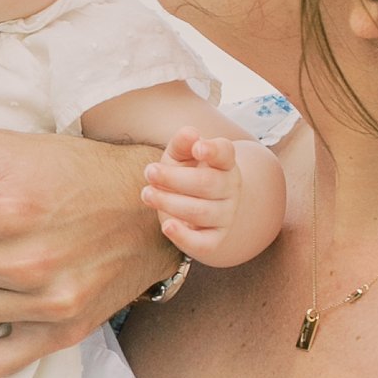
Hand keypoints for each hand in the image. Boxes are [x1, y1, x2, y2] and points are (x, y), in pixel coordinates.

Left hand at [142, 126, 241, 259]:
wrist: (196, 206)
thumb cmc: (185, 174)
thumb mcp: (180, 156)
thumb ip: (182, 144)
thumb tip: (189, 133)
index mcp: (224, 163)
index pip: (225, 153)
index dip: (213, 151)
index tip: (197, 148)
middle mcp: (230, 188)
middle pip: (206, 184)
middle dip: (175, 178)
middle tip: (149, 172)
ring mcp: (225, 215)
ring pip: (201, 211)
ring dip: (171, 203)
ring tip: (147, 194)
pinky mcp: (214, 239)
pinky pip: (203, 243)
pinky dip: (185, 237)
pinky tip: (167, 226)